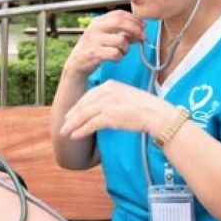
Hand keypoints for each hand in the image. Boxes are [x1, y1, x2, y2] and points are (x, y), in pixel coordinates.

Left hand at [59, 80, 173, 138]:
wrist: (156, 114)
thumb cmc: (146, 108)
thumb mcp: (127, 96)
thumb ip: (113, 99)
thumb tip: (104, 109)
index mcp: (111, 85)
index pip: (89, 95)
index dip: (78, 106)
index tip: (71, 114)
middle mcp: (107, 92)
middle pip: (83, 104)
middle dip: (71, 116)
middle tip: (63, 124)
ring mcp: (108, 103)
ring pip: (83, 115)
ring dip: (72, 125)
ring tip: (65, 132)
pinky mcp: (110, 116)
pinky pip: (90, 124)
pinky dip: (80, 130)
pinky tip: (74, 136)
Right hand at [64, 11, 144, 76]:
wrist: (77, 63)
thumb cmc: (93, 48)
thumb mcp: (104, 36)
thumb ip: (121, 32)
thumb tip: (139, 32)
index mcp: (98, 21)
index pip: (119, 13)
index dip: (134, 19)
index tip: (143, 25)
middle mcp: (95, 28)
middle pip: (121, 22)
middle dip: (135, 29)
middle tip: (142, 37)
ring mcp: (94, 40)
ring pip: (121, 40)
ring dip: (126, 48)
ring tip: (122, 51)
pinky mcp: (95, 53)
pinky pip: (116, 53)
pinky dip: (119, 57)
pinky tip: (115, 58)